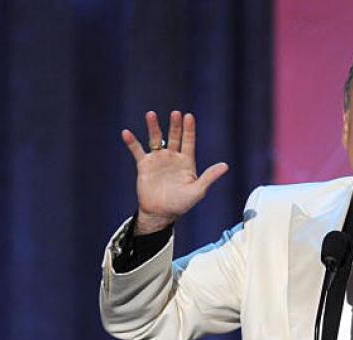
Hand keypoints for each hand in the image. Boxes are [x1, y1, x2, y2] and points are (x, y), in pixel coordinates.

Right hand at [122, 110, 228, 233]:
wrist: (160, 213)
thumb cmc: (181, 204)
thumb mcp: (197, 190)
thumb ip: (209, 177)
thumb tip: (225, 166)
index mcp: (186, 162)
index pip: (189, 141)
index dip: (189, 129)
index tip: (189, 117)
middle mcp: (172, 158)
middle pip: (174, 137)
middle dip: (175, 125)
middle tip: (175, 113)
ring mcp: (158, 160)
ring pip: (155, 139)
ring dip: (153, 127)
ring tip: (151, 115)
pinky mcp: (144, 165)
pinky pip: (137, 151)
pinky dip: (132, 142)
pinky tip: (126, 133)